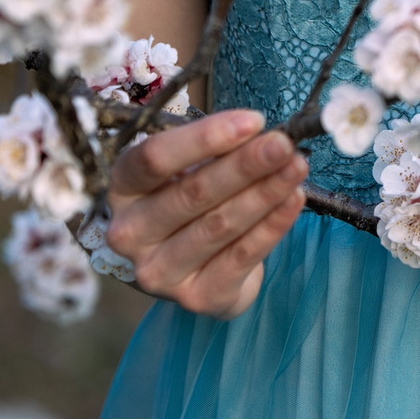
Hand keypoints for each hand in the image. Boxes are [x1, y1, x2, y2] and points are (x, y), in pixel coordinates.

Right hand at [104, 109, 309, 318]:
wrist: (191, 267)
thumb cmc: (187, 200)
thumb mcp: (185, 168)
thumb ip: (213, 150)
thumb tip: (258, 131)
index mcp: (122, 189)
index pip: (155, 158)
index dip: (205, 138)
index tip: (253, 121)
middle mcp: (130, 233)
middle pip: (193, 193)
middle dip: (246, 165)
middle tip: (284, 144)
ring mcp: (158, 271)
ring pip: (220, 225)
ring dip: (265, 192)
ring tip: (297, 166)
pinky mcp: (195, 297)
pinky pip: (241, 256)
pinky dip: (272, 225)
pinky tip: (294, 200)